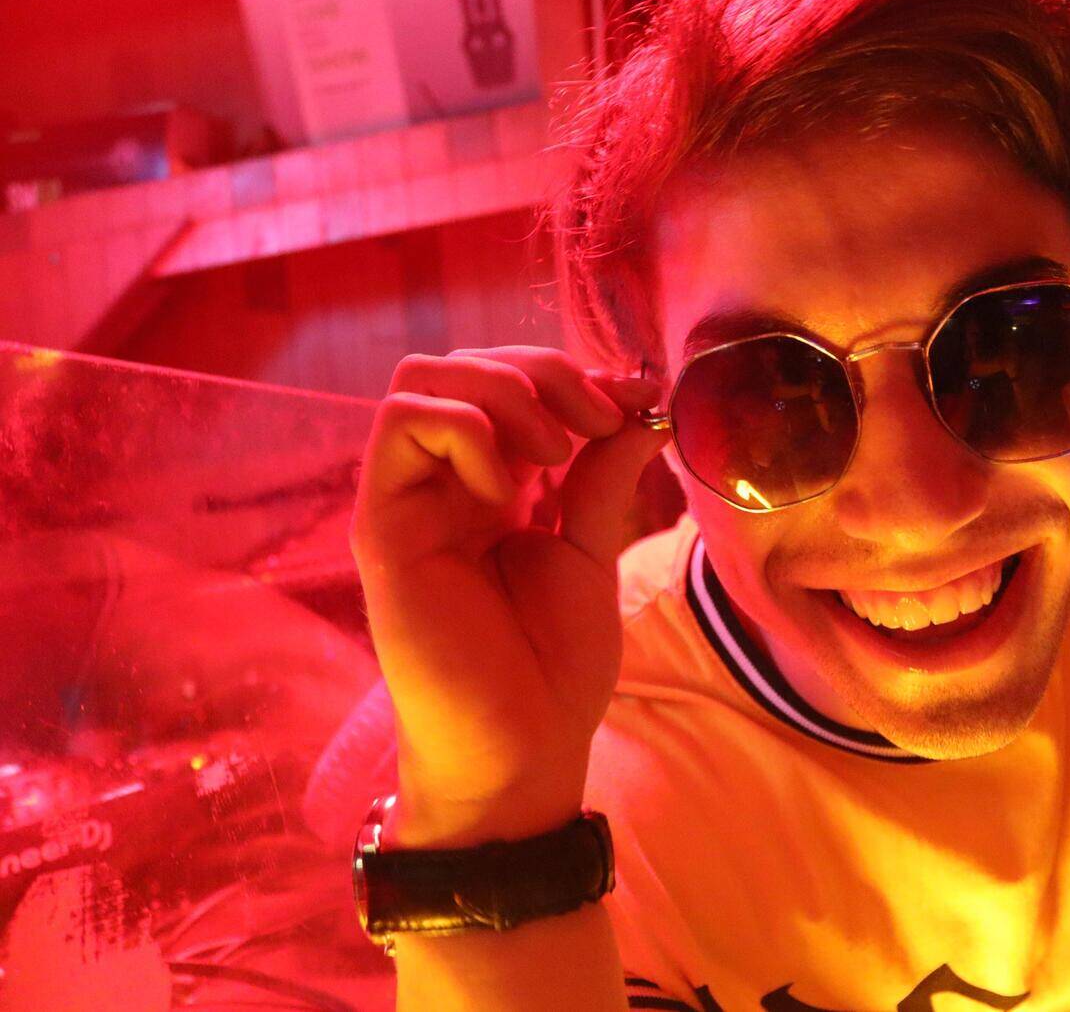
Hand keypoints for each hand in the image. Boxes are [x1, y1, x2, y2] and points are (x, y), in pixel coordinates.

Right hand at [349, 347, 667, 843]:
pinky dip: (468, 431)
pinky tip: (509, 490)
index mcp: (489, 486)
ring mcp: (406, 503)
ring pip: (423, 378)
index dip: (568, 375)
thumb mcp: (589, 551)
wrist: (522, 752)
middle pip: (459, 364)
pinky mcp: (383, 529)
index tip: (628, 406)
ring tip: (553, 454)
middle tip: (595, 423)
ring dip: (503, 392)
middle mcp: (440, 485)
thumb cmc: (551, 668)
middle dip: (540, 372)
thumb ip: (601, 477)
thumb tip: (640, 408)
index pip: (504, 381)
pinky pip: (403, 426)